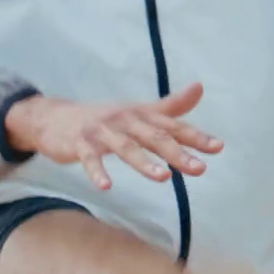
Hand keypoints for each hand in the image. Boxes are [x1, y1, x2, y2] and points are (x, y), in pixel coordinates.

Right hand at [4, 83, 222, 190]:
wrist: (55, 118)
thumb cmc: (104, 119)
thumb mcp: (138, 112)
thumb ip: (170, 107)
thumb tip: (200, 87)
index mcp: (140, 115)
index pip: (172, 126)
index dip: (195, 136)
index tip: (218, 148)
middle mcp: (124, 120)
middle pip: (153, 137)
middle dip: (177, 152)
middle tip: (199, 168)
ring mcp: (101, 131)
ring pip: (125, 147)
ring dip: (144, 162)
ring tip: (164, 177)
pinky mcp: (79, 144)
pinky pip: (90, 159)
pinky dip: (97, 171)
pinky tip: (106, 186)